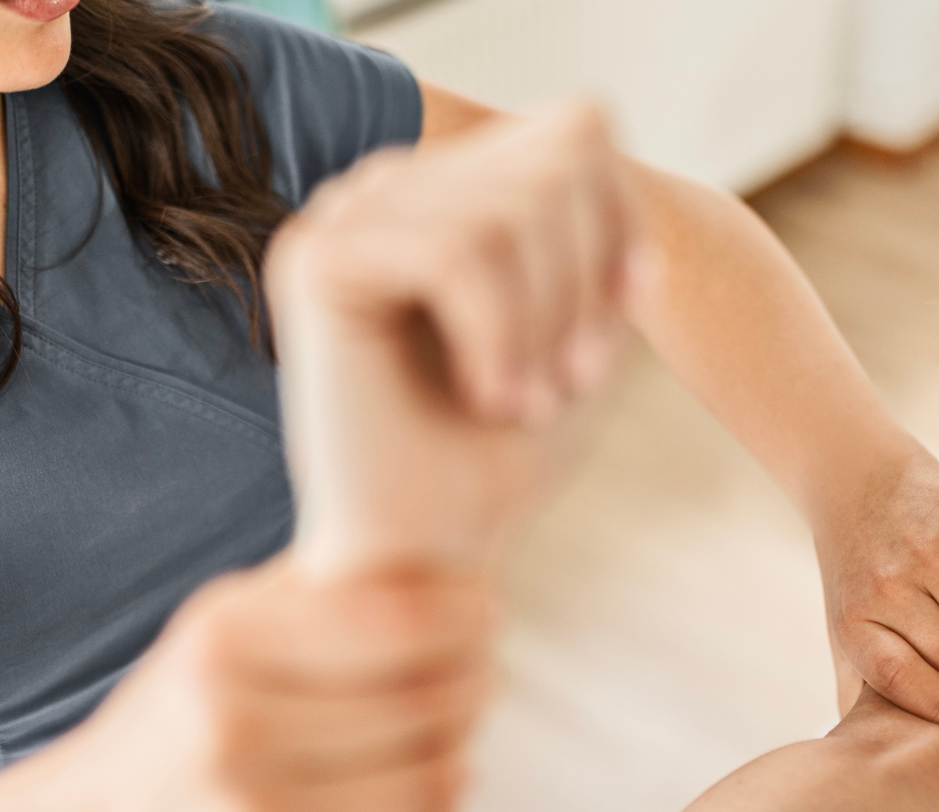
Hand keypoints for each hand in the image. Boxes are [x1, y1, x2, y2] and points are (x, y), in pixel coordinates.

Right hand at [81, 560, 495, 811]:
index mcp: (220, 647)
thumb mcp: (229, 626)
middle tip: (481, 680)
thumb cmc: (194, 712)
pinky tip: (427, 809)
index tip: (486, 614)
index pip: (398, 622)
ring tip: (454, 745)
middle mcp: (228, 738)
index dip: (465, 617)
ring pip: (429, 791)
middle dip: (472, 689)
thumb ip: (323, 586)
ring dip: (458, 763)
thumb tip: (447, 549)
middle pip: (425, 709)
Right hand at [266, 101, 648, 576]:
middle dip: (585, 281)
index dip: (622, 221)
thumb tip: (586, 123)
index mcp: (437, 196)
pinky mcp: (315, 260)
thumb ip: (583, 227)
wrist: (422, 561)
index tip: (623, 323)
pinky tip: (487, 396)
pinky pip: (460, 255)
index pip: (572, 130)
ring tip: (523, 400)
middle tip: (566, 383)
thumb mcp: (576, 329)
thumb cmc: (496, 463)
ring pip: (510, 209)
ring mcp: (342, 216)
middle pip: (553, 158)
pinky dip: (501, 337)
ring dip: (546, 322)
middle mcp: (383, 190)